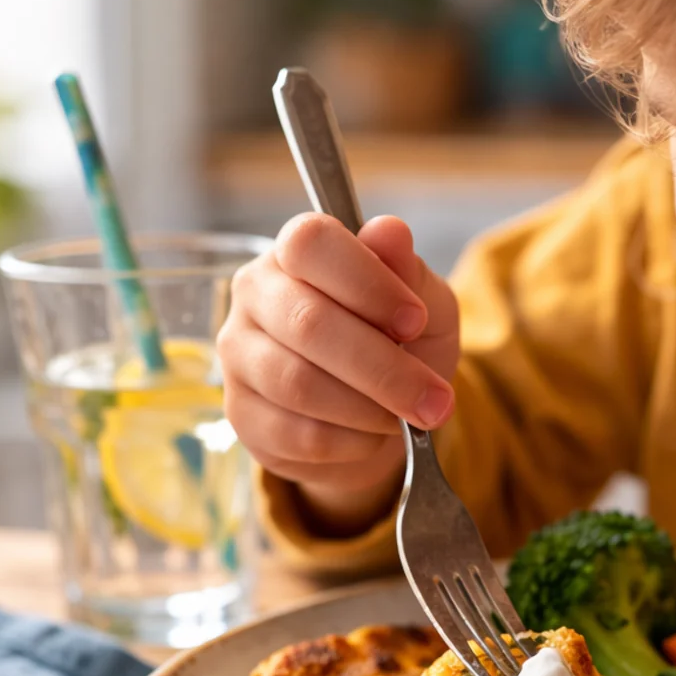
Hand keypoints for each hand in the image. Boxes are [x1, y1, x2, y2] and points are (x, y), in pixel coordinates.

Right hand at [218, 213, 459, 527]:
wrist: (380, 413)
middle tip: (435, 399)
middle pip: (308, 323)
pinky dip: (351, 442)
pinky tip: (372, 435)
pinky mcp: (244, 415)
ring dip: (368, 410)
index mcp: (296, 251)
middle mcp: (256, 294)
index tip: (416, 321)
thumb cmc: (400, 345)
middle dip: (384, 369)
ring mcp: (240, 356)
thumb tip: (390, 232)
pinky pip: (298, 434)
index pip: (311, 243)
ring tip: (405, 418)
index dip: (367, 283)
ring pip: (299, 385)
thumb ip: (409, 273)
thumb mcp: (425, 306)